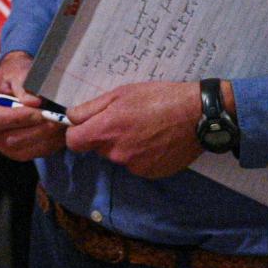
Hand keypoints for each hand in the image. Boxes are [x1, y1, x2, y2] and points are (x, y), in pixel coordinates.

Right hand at [0, 51, 66, 160]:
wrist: (18, 81)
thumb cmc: (15, 73)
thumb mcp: (18, 70)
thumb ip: (23, 84)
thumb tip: (32, 102)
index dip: (16, 118)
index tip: (39, 110)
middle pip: (7, 138)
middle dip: (34, 129)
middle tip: (56, 118)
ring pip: (21, 149)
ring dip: (44, 138)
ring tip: (60, 124)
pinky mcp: (13, 150)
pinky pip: (31, 153)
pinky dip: (48, 145)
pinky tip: (59, 132)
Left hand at [64, 81, 205, 178]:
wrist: (196, 115)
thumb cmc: (158, 98)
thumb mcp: (120, 93)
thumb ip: (91, 108)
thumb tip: (70, 118)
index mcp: (106, 131)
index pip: (73, 142)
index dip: (77, 132)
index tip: (87, 125)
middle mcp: (117, 154)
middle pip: (98, 148)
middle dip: (106, 136)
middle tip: (126, 119)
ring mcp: (135, 167)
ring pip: (119, 156)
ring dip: (125, 145)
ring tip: (145, 128)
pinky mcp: (151, 174)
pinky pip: (137, 164)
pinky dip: (142, 154)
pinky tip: (156, 140)